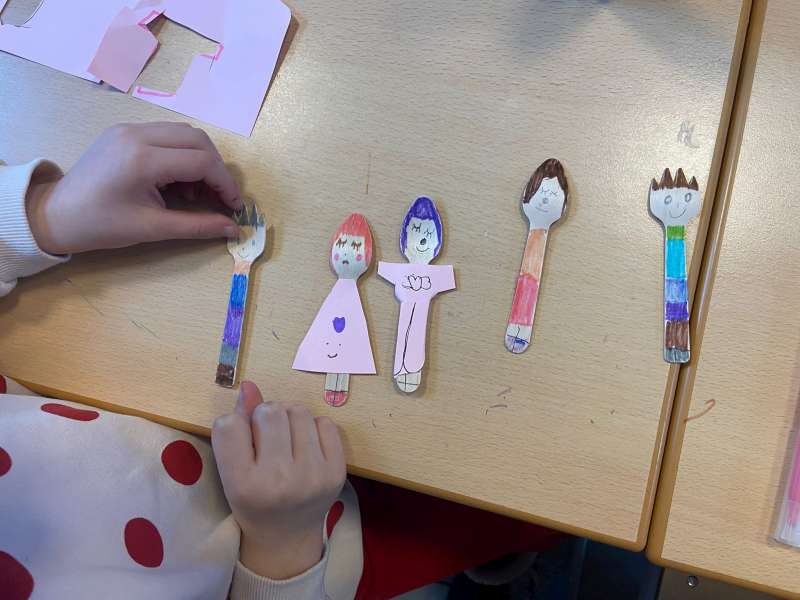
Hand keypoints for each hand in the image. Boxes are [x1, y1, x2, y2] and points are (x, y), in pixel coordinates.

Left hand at [26, 122, 242, 254]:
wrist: (56, 214)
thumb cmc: (101, 225)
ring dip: (200, 160)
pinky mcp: (124, 131)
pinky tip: (175, 182)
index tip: (234, 207)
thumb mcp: (153, 228)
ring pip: (184, 133)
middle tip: (219, 198)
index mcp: (143, 158)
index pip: (202, 160)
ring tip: (194, 192)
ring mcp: (129, 128)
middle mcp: (138, 134)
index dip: (225, 184)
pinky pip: (166, 135)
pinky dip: (181, 155)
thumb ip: (198, 226)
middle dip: (216, 169)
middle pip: (198, 139)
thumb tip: (233, 230)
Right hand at [212, 381, 346, 579]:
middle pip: (269, 410)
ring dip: (289, 418)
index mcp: (242, 485)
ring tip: (286, 441)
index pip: (229, 425)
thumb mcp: (232, 471)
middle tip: (267, 437)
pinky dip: (313, 428)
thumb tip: (249, 386)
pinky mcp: (337, 471)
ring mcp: (312, 476)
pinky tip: (306, 447)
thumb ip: (236, 428)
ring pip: (298, 410)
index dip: (233, 424)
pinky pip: (325, 422)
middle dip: (264, 416)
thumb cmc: (253, 500)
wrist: (287, 537)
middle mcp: (278, 481)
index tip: (241, 440)